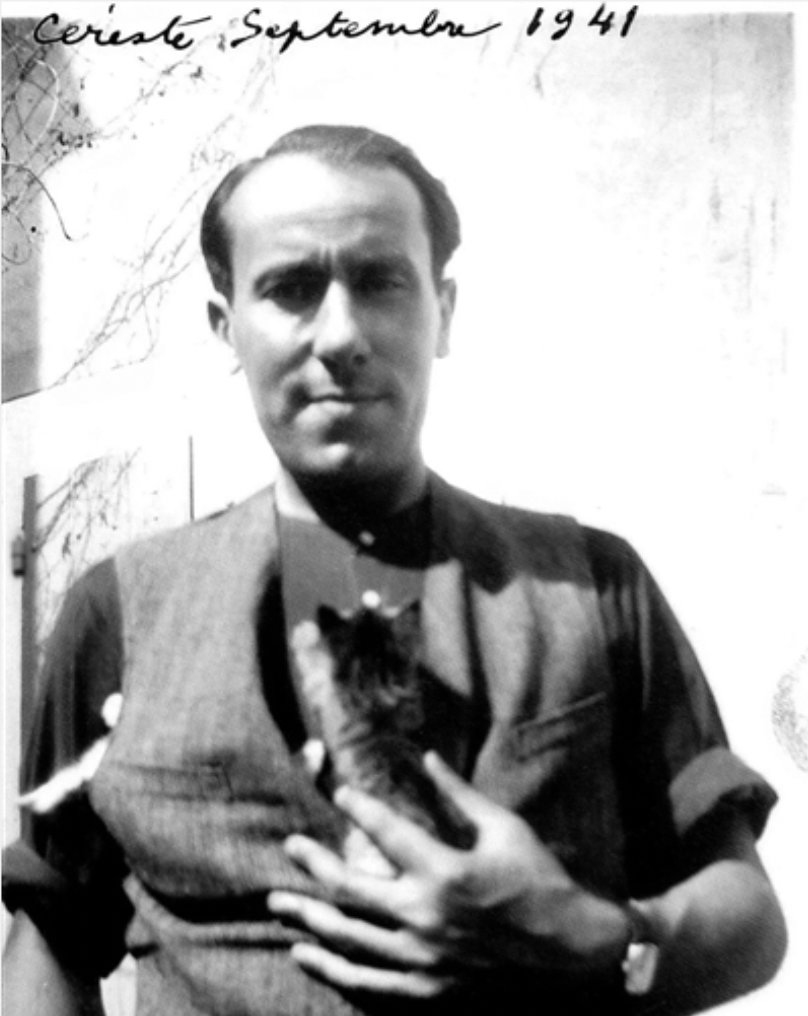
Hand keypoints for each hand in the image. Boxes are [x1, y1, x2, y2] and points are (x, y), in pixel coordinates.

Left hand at [267, 753, 628, 998]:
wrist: (575, 957)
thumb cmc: (542, 884)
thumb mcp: (506, 830)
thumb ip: (460, 794)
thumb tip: (428, 756)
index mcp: (446, 872)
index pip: (386, 831)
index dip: (359, 808)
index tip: (341, 795)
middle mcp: (425, 917)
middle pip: (349, 888)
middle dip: (313, 865)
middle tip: (291, 848)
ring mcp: (422, 961)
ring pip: (347, 939)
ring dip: (308, 919)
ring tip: (279, 905)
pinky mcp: (427, 993)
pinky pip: (365, 985)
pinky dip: (332, 970)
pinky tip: (308, 955)